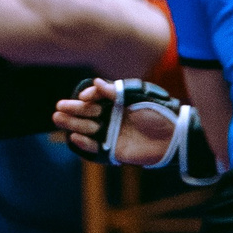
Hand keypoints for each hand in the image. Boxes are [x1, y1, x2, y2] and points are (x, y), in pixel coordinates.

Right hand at [55, 77, 179, 165]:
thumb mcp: (137, 98)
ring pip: (87, 129)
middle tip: (59, 108)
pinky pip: (95, 147)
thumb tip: (96, 83)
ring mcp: (111, 134)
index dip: (87, 98)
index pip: (96, 99)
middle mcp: (111, 118)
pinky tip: (75, 137)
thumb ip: (116, 92)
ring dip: (73, 125)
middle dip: (73, 111)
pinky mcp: (113, 150)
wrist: (173, 137)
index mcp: (117, 104)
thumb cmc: (158, 114)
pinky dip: (85, 143)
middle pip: (87, 114)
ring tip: (58, 120)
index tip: (82, 97)